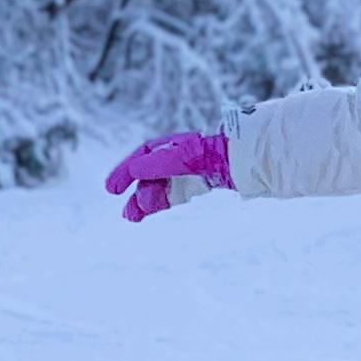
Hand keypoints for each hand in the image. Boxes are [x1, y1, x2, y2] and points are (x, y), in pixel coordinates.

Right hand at [103, 131, 230, 221]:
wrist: (248, 161)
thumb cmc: (217, 155)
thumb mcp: (184, 158)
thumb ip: (159, 164)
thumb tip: (134, 170)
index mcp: (175, 144)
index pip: (144, 153)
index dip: (126, 171)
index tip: (112, 189)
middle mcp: (179, 156)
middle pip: (150, 174)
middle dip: (136, 192)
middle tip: (127, 212)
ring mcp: (189, 171)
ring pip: (160, 187)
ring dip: (144, 201)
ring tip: (132, 217)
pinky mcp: (199, 185)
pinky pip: (173, 194)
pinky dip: (160, 202)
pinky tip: (147, 212)